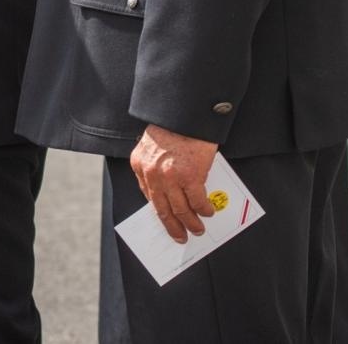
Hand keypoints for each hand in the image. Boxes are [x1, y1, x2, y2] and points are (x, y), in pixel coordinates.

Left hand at [131, 124, 218, 243]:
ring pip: (181, 210)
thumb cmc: (174, 126)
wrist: (186, 111)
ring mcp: (170, 177)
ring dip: (191, 223)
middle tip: (181, 236)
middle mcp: (152, 173)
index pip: (149, 197)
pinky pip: (197, 201)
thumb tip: (171, 192)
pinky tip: (208, 212)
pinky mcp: (190, 177)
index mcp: (140, 165)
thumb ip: (157, 167)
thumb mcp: (154, 146)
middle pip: (162, 209)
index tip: (167, 222)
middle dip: (173, 226)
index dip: (160, 212)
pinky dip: (204, 210)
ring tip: (197, 229)